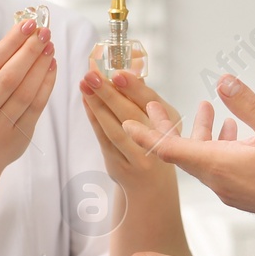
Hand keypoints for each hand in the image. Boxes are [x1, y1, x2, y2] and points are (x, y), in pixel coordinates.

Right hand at [0, 19, 55, 174]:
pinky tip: (52, 68)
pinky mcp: (19, 138)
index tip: (28, 24)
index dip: (11, 42)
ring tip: (50, 47)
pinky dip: (47, 85)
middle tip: (45, 32)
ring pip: (26, 93)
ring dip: (41, 66)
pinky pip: (36, 107)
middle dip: (30, 51)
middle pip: (9, 77)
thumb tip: (21, 33)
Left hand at [78, 67, 179, 189]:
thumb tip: (128, 69)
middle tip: (93, 75)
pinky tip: (87, 103)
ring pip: (114, 128)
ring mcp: (137, 156)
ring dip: (97, 105)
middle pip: (130, 115)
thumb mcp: (161, 121)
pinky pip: (104, 139)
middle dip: (109, 93)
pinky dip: (94, 119)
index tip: (117, 73)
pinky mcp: (119, 165)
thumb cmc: (155, 144)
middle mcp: (156, 142)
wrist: (152, 186)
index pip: (150, 102)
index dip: (133, 87)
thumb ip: (144, 98)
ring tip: (85, 85)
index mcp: (169, 125)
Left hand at [121, 74, 254, 226]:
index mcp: (218, 165)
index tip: (125, 122)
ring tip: (200, 107)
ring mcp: (230, 188)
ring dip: (198, 133)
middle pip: (182, 151)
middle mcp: (218, 180)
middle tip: (150, 104)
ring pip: (204, 157)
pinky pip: (220, 165)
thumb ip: (248, 104)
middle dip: (166, 126)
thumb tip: (224, 81)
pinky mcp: (243, 190)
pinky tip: (233, 129)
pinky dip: (218, 144)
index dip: (146, 134)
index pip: (171, 149)